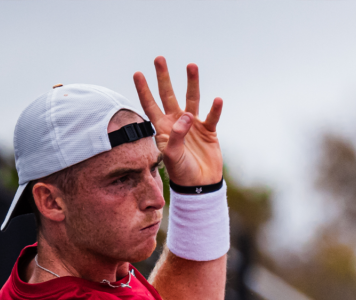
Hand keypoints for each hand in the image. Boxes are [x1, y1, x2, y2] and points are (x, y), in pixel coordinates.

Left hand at [133, 57, 223, 185]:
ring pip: (192, 98)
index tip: (138, 73)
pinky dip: (215, 109)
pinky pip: (212, 116)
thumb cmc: (181, 172)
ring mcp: (193, 125)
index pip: (151, 105)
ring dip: (192, 83)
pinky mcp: (209, 130)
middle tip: (159, 59)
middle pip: (169, 95)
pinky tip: (217, 100)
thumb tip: (186, 116)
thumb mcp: (172, 156)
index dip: (144, 90)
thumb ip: (176, 135)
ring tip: (191, 66)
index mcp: (163, 128)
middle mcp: (177, 122)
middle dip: (164, 77)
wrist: (200, 185)